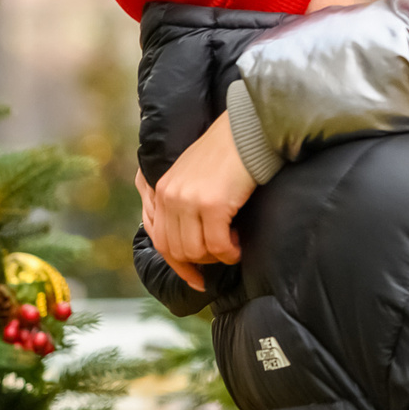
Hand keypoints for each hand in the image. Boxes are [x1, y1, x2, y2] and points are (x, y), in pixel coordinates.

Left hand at [139, 113, 257, 284]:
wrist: (248, 130)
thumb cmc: (228, 153)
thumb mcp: (193, 174)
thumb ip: (183, 201)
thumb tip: (189, 240)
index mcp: (162, 189)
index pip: (160, 240)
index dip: (177, 265)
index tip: (195, 278)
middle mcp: (170, 196)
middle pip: (176, 250)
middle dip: (200, 262)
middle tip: (222, 256)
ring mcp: (189, 201)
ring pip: (196, 251)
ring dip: (216, 256)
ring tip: (232, 245)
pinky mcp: (212, 205)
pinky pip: (217, 245)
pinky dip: (229, 252)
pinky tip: (238, 244)